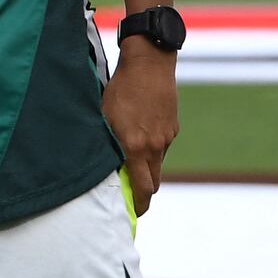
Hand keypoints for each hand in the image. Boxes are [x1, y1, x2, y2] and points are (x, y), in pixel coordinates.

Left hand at [104, 39, 177, 208]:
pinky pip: (162, 148)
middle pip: (154, 183)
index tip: (131, 213)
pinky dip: (152, 150)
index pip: (143, 188)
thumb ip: (107, 145)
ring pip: (158, 165)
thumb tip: (106, 167)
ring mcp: (166, 137)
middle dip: (144, 193)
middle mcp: (154, 146)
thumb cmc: (119, 90)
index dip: (138, 205)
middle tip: (131, 197)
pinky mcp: (172, 127)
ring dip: (147, 170)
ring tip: (131, 162)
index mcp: (135, 147)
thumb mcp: (104, 118)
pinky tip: (139, 136)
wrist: (148, 65)